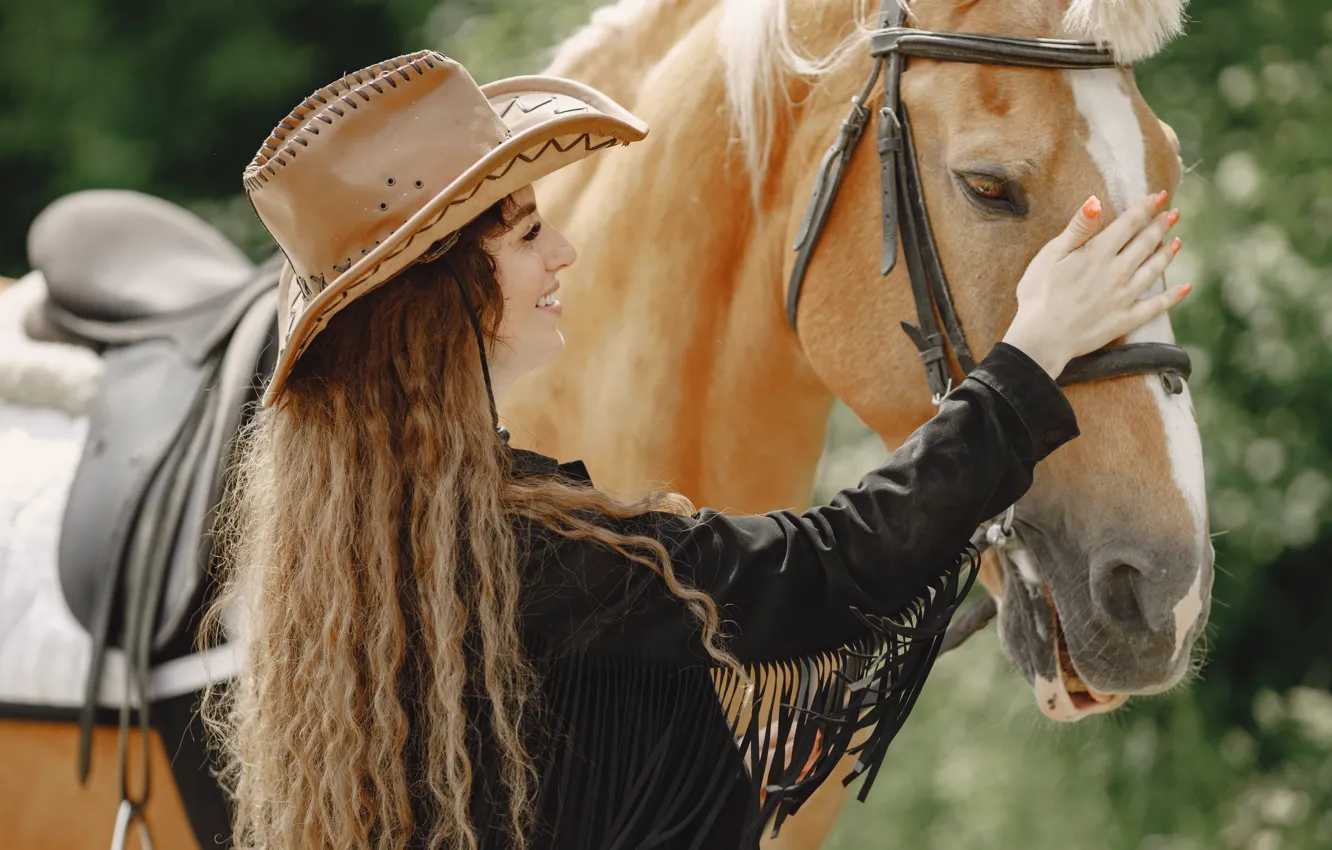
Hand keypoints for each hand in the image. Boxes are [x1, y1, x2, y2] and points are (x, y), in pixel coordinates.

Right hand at [1002, 191, 1189, 378]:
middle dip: (1160, 226)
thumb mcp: (1050, 255)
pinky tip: (1185, 287)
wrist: (1041, 338)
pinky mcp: (1125, 319)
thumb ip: (1078, 229)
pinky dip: (1172, 296)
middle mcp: (1117, 272)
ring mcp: (1124, 297)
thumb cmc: (1038, 294)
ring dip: (1167, 255)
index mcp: (1098, 253)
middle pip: (1145, 244)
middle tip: (1173, 214)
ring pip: (1153, 270)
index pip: (1128, 224)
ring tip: (1177, 243)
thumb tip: (1096, 202)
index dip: (1145, 208)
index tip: (1159, 196)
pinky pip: (1156, 306)